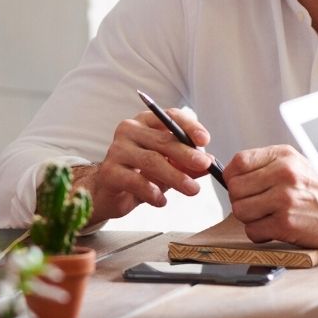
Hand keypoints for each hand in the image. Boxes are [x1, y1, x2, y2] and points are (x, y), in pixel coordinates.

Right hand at [73, 108, 215, 222]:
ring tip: (192, 190)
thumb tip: (210, 162)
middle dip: (187, 154)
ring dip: (175, 176)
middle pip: (162, 140)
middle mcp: (130, 130)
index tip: (205, 140)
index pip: (169, 116)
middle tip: (205, 166)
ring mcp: (117, 149)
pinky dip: (152, 192)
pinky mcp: (109, 171)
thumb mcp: (168, 166)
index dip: (189, 126)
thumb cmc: (139, 174)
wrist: (107, 193)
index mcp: (146, 122)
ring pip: (151, 160)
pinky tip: (162, 201)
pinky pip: (135, 180)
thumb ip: (187, 164)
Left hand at [223, 145, 317, 247]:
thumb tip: (232, 175)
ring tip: (265, 217)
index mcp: (284, 156)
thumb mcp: (297, 165)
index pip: (239, 161)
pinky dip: (259, 234)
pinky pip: (253, 231)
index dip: (232, 176)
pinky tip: (273, 229)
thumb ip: (266, 166)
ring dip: (249, 218)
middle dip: (240, 200)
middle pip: (235, 188)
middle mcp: (283, 174)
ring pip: (240, 211)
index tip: (239, 185)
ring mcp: (284, 199)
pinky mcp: (286, 224)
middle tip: (254, 205)